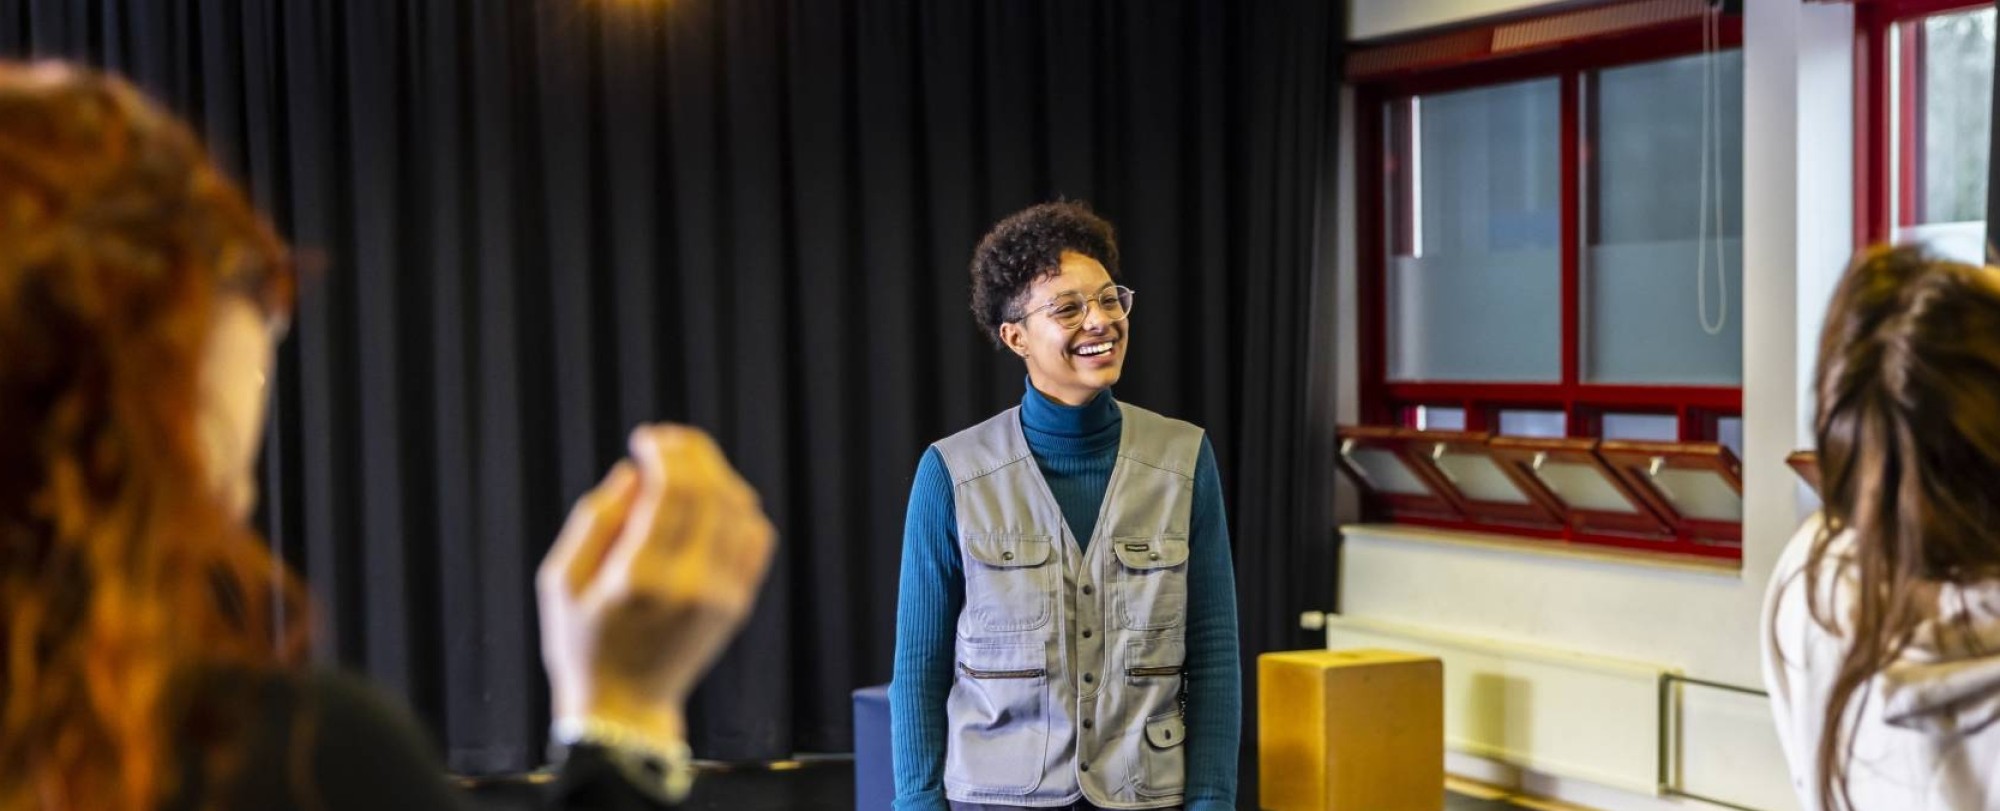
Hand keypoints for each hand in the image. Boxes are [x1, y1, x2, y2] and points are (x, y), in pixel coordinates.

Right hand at [537, 424, 776, 745]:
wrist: (625, 707)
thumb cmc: (581, 641)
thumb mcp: (560, 582)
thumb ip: (594, 521)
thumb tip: (633, 472)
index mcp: (640, 577)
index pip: (674, 490)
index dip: (664, 451)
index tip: (645, 439)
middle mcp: (690, 584)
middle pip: (712, 491)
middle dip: (691, 453)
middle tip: (667, 441)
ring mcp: (722, 596)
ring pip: (739, 509)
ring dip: (716, 475)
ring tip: (685, 467)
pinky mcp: (738, 604)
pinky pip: (756, 539)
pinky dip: (739, 508)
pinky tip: (711, 501)